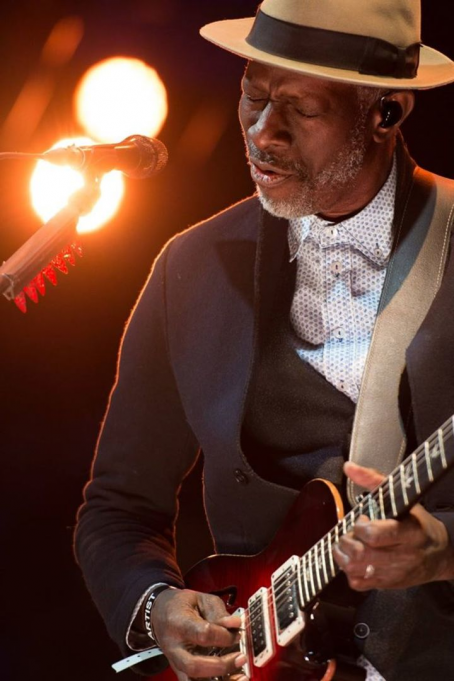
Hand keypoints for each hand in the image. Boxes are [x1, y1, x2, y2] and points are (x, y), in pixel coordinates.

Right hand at [151, 588, 246, 680]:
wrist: (159, 613)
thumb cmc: (182, 605)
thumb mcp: (201, 599)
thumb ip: (219, 613)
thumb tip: (237, 624)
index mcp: (179, 623)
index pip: (203, 634)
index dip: (224, 636)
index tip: (238, 633)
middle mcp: (174, 648)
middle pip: (194, 666)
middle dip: (222, 666)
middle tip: (241, 658)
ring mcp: (175, 663)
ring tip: (241, 677)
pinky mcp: (180, 672)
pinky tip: (231, 679)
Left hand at [332, 461, 453, 590]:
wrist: (439, 554)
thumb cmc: (417, 522)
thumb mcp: (402, 497)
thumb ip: (373, 479)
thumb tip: (348, 467)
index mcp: (408, 532)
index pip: (375, 535)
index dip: (361, 527)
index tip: (363, 519)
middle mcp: (401, 556)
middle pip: (361, 554)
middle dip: (348, 541)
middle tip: (352, 533)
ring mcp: (393, 573)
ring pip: (356, 570)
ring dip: (343, 556)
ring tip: (348, 544)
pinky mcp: (386, 585)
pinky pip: (358, 584)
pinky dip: (349, 571)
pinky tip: (355, 560)